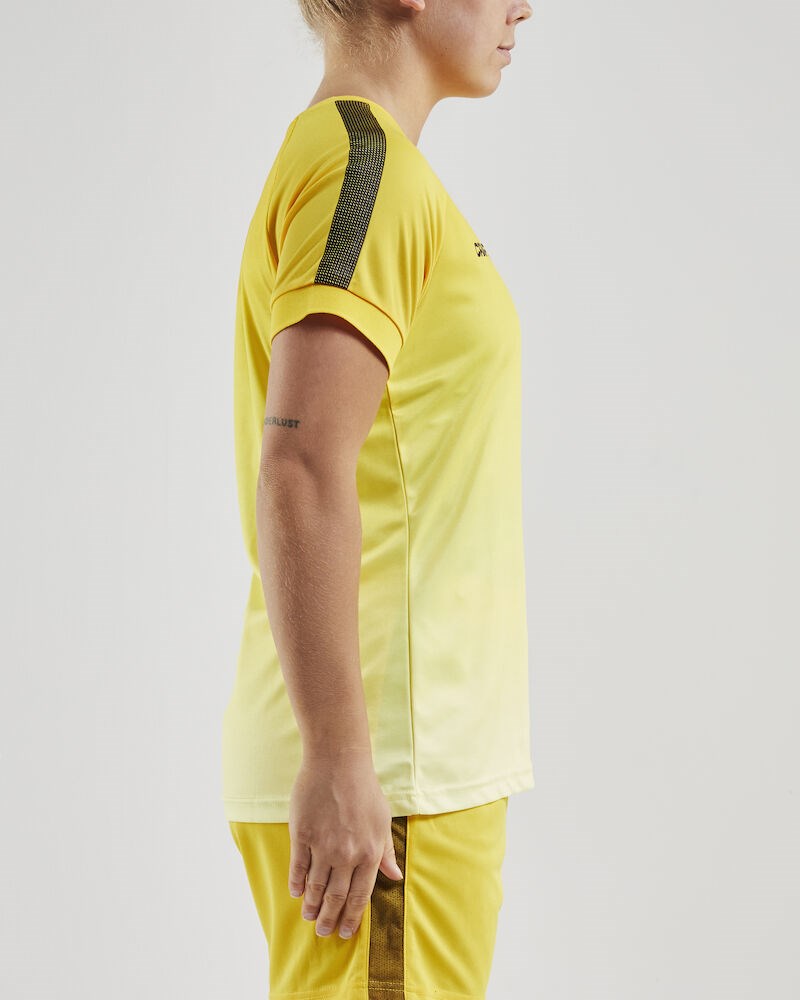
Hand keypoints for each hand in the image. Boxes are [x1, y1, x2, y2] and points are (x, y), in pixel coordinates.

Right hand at [288, 748, 403, 938]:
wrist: (338, 762)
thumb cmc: (364, 789)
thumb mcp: (382, 820)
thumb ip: (386, 852)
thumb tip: (394, 876)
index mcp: (369, 852)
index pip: (360, 896)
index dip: (352, 917)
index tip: (345, 931)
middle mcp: (346, 855)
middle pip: (336, 897)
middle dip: (330, 919)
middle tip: (324, 932)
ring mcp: (323, 846)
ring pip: (316, 887)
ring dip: (312, 906)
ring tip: (309, 917)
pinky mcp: (302, 836)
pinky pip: (298, 868)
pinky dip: (297, 884)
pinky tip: (297, 893)